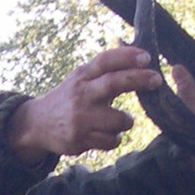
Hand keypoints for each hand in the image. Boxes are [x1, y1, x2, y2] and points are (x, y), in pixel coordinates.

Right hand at [6, 45, 164, 164]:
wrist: (38, 124)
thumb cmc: (69, 98)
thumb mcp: (81, 78)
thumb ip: (105, 69)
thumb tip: (139, 54)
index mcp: (82, 76)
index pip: (106, 60)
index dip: (127, 56)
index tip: (146, 57)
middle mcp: (81, 95)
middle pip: (113, 83)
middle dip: (138, 80)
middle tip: (157, 80)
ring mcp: (80, 119)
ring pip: (119, 120)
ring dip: (126, 121)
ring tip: (119, 120)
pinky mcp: (79, 140)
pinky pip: (111, 141)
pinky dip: (114, 138)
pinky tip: (106, 134)